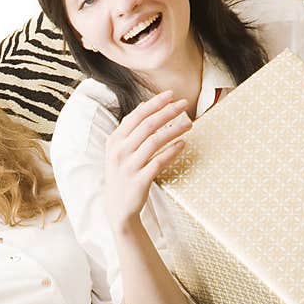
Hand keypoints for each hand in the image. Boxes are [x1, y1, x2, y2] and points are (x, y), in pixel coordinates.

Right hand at [104, 90, 190, 231]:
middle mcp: (119, 152)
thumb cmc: (122, 176)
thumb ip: (129, 129)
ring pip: (155, 142)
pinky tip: (183, 145)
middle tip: (185, 104)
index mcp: (114, 142)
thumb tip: (144, 105)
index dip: (154, 103)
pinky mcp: (139, 181)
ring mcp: (128, 167)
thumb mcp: (118, 151)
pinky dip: (172, 152)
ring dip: (174, 130)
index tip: (171, 95)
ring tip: (190, 124)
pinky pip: (159, 162)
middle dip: (168, 112)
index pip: (136, 116)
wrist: (118, 209)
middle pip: (147, 126)